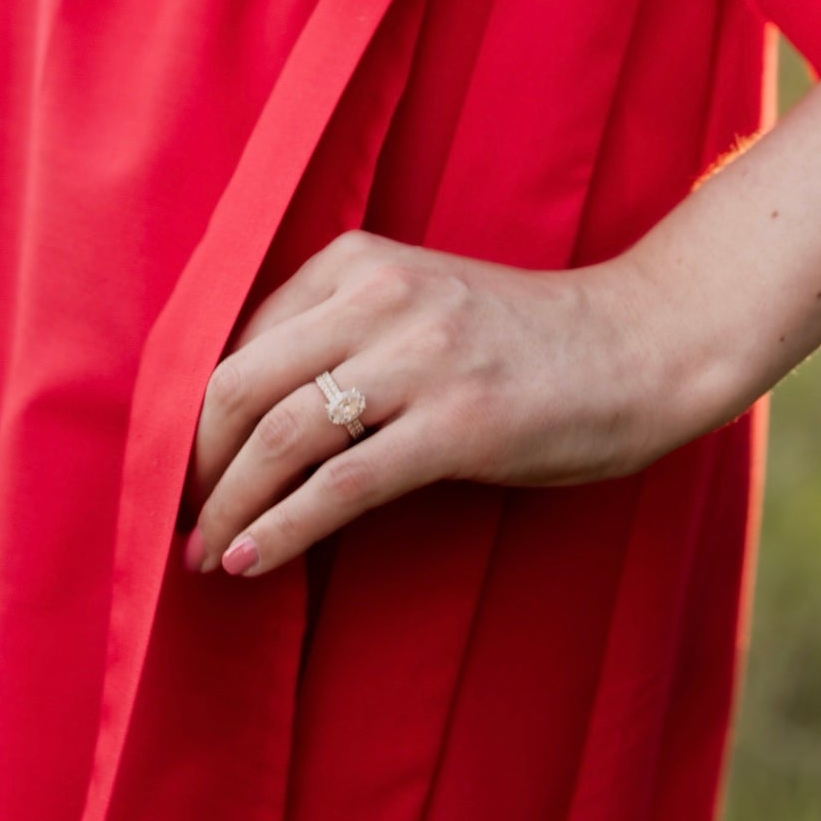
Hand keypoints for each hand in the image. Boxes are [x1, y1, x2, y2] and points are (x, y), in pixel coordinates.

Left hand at [184, 229, 706, 578]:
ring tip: (203, 551)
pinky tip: (249, 560)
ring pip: (280, 436)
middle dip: (194, 462)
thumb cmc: (526, 338)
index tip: (183, 467)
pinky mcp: (459, 424)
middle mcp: (383, 297)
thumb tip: (242, 418)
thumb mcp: (420, 305)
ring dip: (226, 505)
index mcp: (361, 260)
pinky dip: (280, 528)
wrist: (641, 345)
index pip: (239, 340)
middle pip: (240, 384)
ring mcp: (423, 358)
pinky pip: (340, 485)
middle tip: (180, 516)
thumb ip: (339, 333)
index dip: (195, 414)